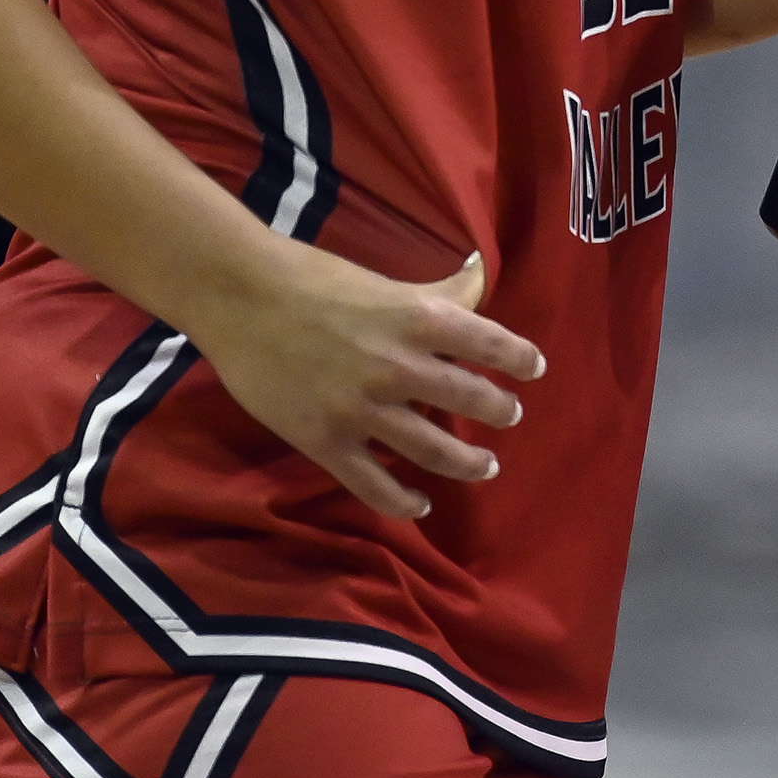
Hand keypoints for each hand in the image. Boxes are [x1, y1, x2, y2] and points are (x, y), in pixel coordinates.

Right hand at [187, 249, 543, 522]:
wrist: (243, 298)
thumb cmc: (318, 280)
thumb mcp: (390, 282)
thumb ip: (439, 292)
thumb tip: (482, 273)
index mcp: (420, 319)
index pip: (491, 343)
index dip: (520, 358)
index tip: (534, 369)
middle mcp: (400, 367)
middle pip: (471, 399)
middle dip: (499, 411)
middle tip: (509, 416)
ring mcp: (363, 409)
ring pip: (433, 450)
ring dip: (467, 463)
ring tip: (486, 467)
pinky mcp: (327, 441)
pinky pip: (375, 485)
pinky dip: (404, 501)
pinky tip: (421, 504)